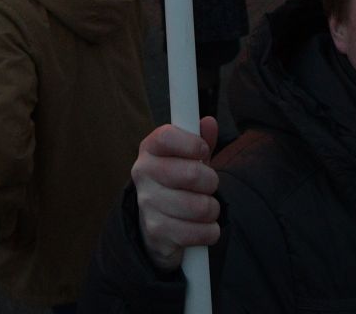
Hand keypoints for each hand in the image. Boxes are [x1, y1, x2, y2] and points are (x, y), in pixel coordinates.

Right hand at [133, 118, 220, 272]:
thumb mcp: (188, 158)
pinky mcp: (156, 232)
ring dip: (212, 209)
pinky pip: (199, 232)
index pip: (166, 137)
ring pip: (200, 206)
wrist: (156, 225)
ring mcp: (147, 204)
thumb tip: (209, 123)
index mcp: (149, 149)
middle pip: (192, 174)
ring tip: (204, 208)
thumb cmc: (177, 182)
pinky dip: (209, 232)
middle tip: (209, 185)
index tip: (203, 151)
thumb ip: (200, 140)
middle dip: (211, 181)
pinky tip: (201, 227)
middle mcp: (143, 174)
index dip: (192, 143)